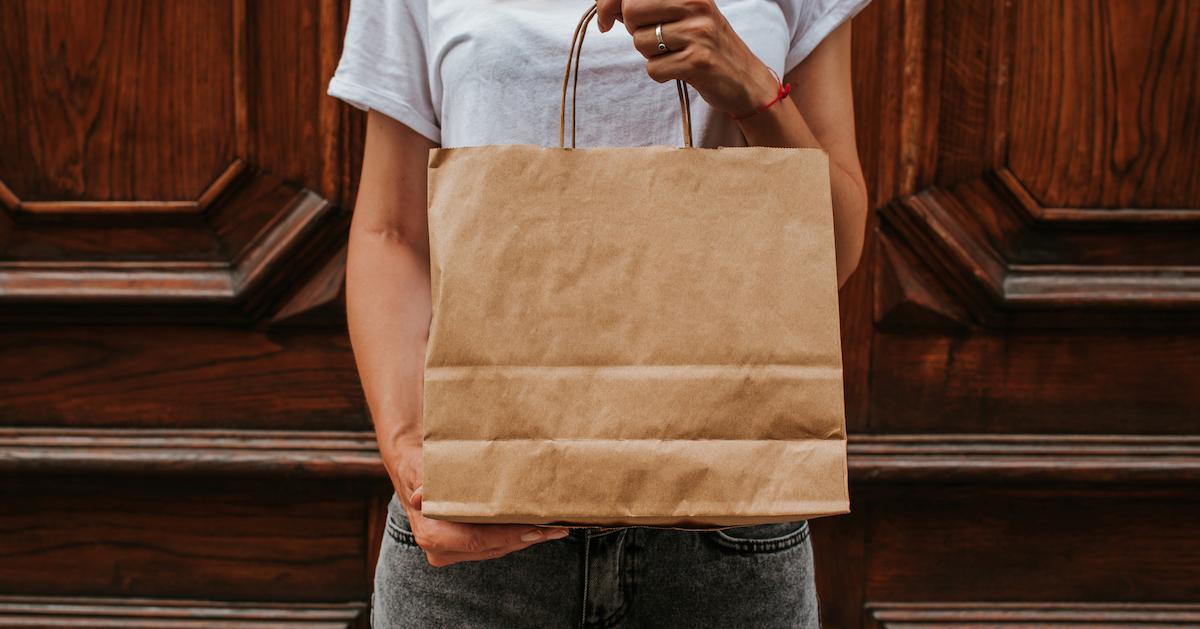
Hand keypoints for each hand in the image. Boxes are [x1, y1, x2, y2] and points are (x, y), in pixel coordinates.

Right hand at [389, 441, 571, 566]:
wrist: (413, 471)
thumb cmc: (419, 467)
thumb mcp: (419, 470)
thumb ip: (424, 483)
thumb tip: (421, 496)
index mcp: (432, 534)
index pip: (477, 540)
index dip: (509, 535)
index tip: (536, 527)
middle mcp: (442, 549)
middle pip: (494, 547)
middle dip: (527, 537)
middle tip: (556, 527)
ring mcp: (455, 552)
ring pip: (499, 548)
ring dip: (527, 538)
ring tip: (555, 528)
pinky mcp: (466, 548)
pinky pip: (497, 544)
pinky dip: (517, 535)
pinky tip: (538, 527)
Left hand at [594, 0, 778, 116]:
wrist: (745, 80)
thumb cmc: (707, 45)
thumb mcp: (684, 14)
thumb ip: (648, 6)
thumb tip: (606, 8)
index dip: (608, 3)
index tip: (605, 19)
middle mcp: (695, 4)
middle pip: (631, 13)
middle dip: (635, 31)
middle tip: (657, 39)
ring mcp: (698, 33)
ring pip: (640, 43)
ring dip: (651, 55)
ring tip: (676, 55)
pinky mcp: (697, 62)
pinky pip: (653, 69)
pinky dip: (661, 74)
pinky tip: (680, 70)